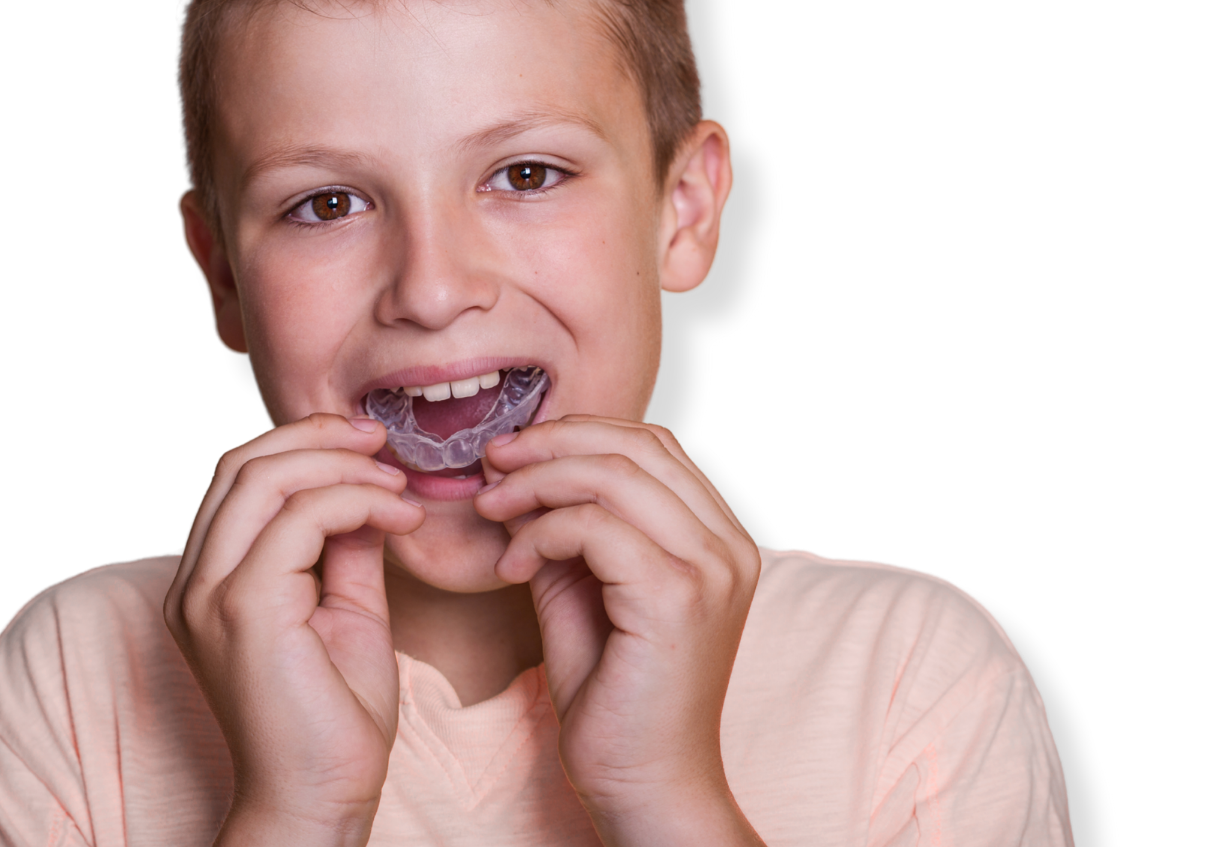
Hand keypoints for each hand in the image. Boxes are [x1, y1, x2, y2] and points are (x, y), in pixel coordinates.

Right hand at [165, 414, 425, 840]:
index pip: (239, 479)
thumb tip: (366, 489)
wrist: (321, 800)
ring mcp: (210, 595)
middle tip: (380, 441)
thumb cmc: (334, 718)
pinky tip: (398, 519)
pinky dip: (356, 502)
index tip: (367, 445)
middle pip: (241, 464)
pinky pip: (300, 520)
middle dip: (317, 438)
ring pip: (264, 479)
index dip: (302, 444)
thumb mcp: (346, 609)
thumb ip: (345, 548)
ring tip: (396, 483)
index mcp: (209, 581)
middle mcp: (194, 583)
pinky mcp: (244, 609)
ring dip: (341, 468)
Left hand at [475, 416, 763, 843]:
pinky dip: (540, 531)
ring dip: (536, 484)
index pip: (651, 445)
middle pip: (634, 446)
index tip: (513, 454)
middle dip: (550, 445)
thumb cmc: (615, 698)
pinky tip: (512, 564)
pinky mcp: (677, 596)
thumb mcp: (584, 592)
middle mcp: (728, 545)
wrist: (644, 785)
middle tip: (493, 465)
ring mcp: (711, 568)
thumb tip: (519, 474)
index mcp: (718, 537)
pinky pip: (595, 527)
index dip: (577, 434)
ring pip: (612, 476)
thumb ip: (564, 531)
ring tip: (492, 511)